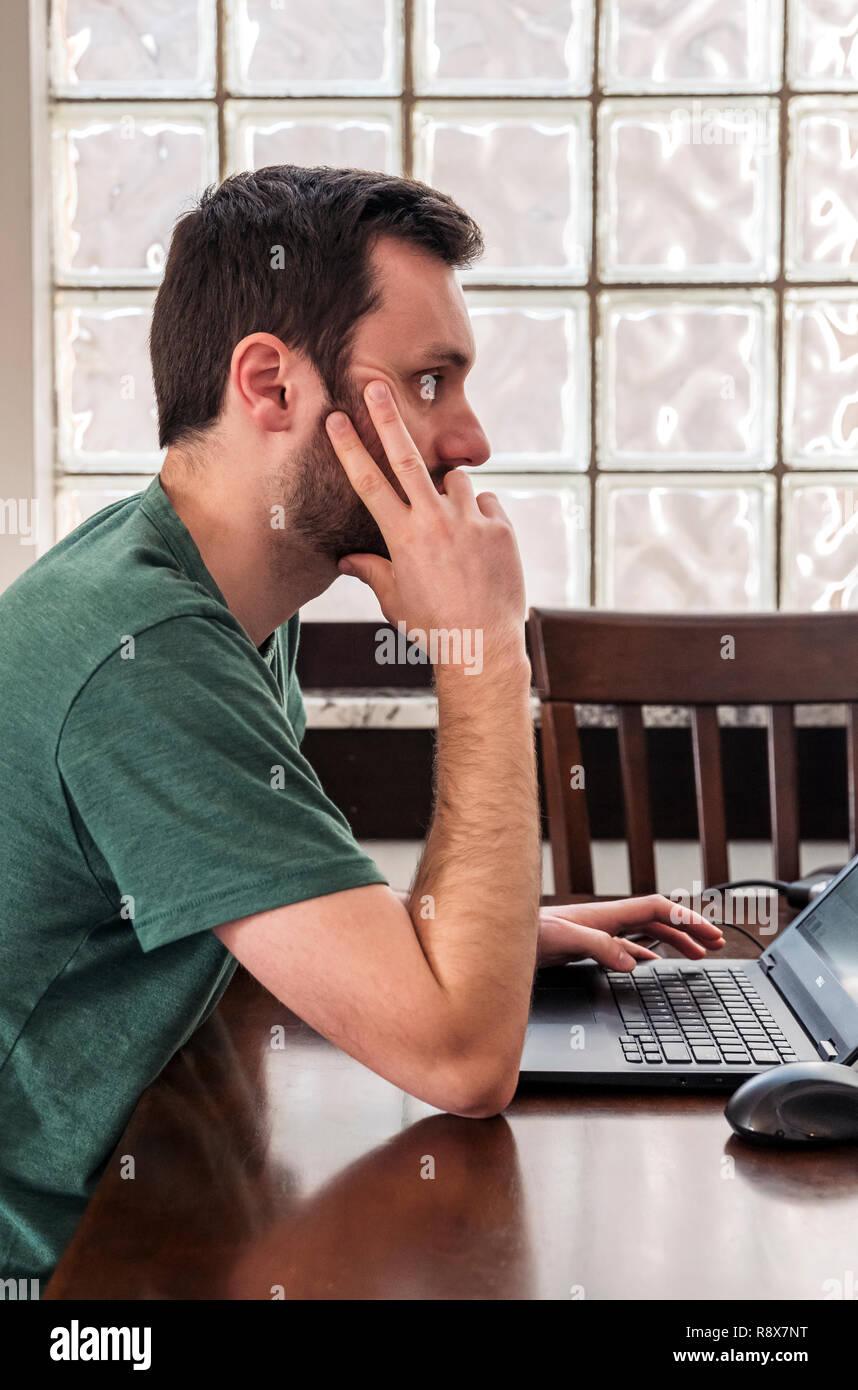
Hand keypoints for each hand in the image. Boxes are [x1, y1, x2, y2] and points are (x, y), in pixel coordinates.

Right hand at [325, 383, 526, 664]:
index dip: (350, 448)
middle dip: (388, 418)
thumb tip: (346, 560)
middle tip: (376, 385)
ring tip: (454, 530)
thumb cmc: (432, 626)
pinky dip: (479, 518)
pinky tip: (479, 549)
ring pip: (455, 481)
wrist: (482, 646)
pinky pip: (485, 506)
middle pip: (406, 457)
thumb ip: (371, 570)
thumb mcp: (394, 599)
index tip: (335, 419)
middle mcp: (435, 521)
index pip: (368, 483)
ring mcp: (470, 522)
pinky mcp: (500, 528)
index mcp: (402, 537)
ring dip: (450, 493)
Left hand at [536, 895, 726, 969]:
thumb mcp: (563, 939)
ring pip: (646, 934)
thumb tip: (634, 962)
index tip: (710, 933)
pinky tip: (654, 965)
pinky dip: (647, 955)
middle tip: (717, 943)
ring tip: (698, 955)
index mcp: (606, 914)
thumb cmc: (526, 934)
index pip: (657, 909)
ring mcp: (598, 932)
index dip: (687, 919)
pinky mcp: (588, 946)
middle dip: (690, 929)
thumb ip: (598, 946)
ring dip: (674, 943)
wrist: (499, 939)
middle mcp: (606, 920)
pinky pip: (628, 948)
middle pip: (659, 920)